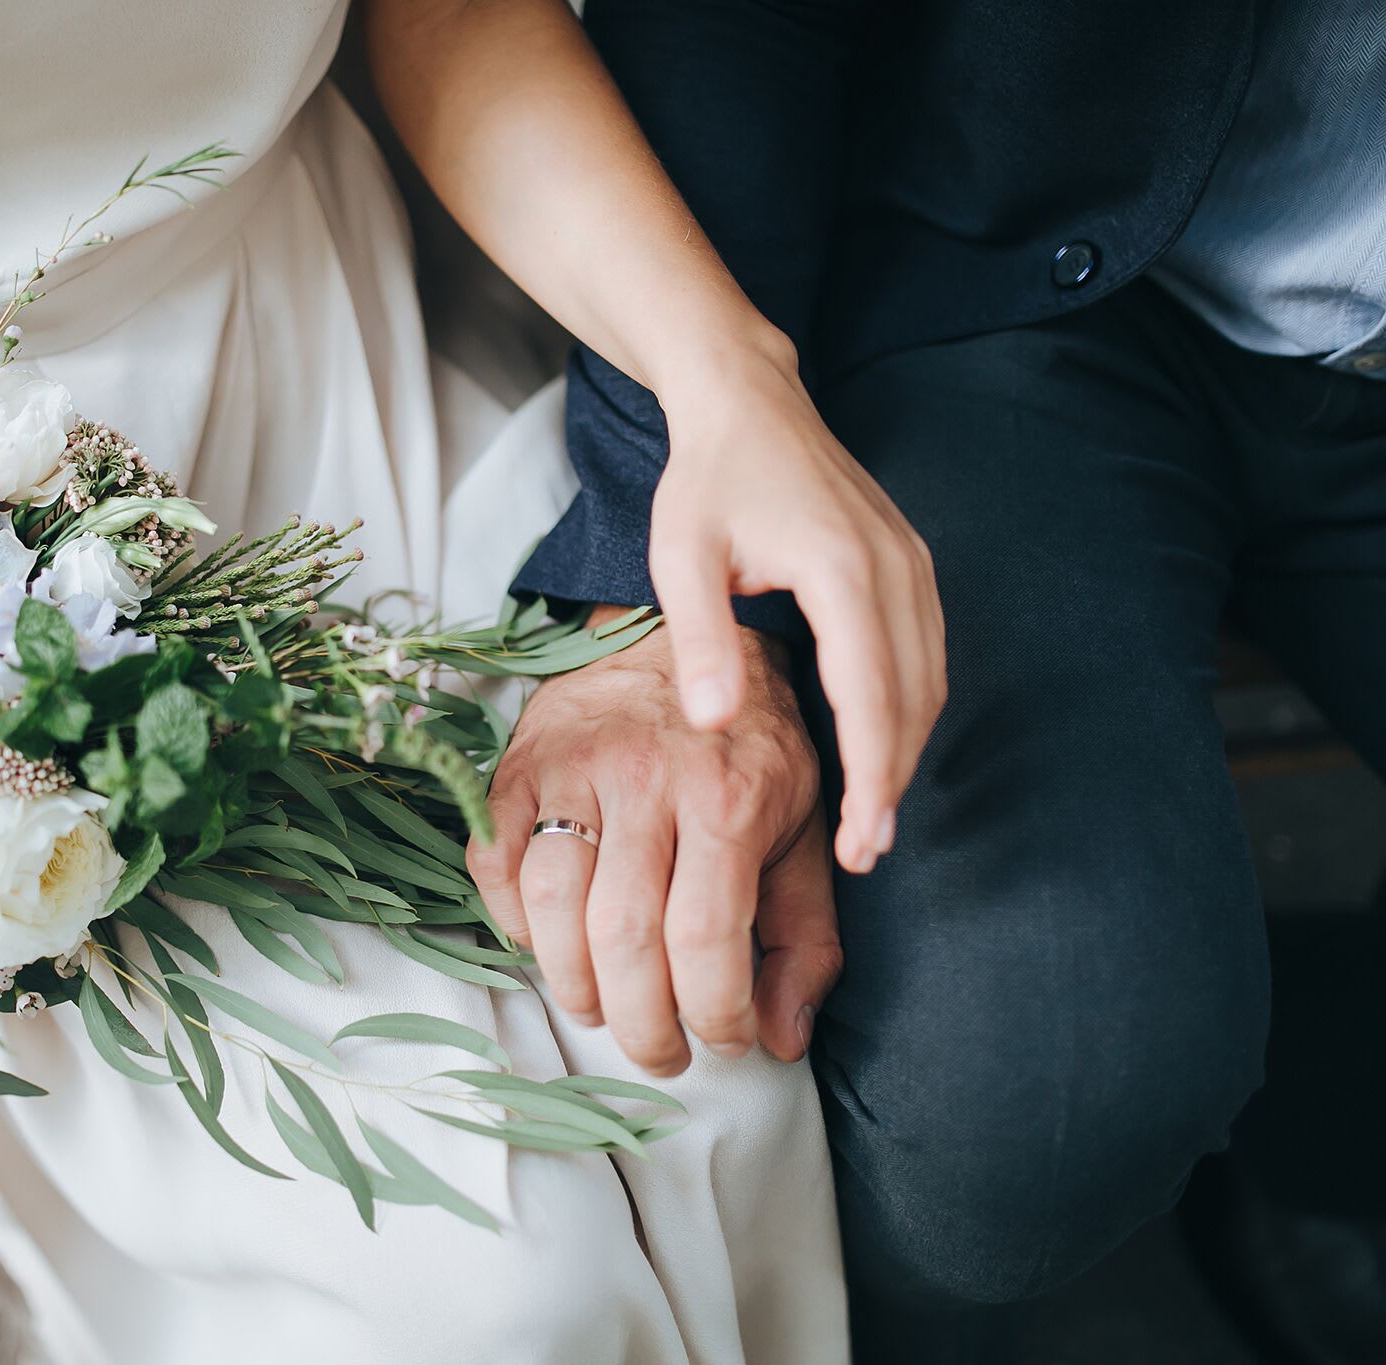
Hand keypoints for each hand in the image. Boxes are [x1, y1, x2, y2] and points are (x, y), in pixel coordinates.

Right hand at [469, 621, 842, 1071]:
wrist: (684, 633)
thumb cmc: (748, 745)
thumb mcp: (803, 828)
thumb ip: (803, 935)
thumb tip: (784, 1037)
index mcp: (728, 796)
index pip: (707, 940)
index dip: (714, 1015)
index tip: (726, 1040)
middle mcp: (646, 779)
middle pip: (624, 939)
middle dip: (641, 1024)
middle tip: (659, 1052)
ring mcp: (572, 768)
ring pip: (551, 907)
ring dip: (573, 984)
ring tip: (601, 1006)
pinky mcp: (518, 763)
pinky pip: (493, 863)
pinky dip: (511, 921)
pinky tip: (547, 942)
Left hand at [651, 337, 943, 873]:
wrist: (749, 401)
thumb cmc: (706, 479)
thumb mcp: (680, 556)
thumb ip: (700, 638)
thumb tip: (713, 723)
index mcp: (841, 567)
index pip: (871, 694)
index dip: (872, 775)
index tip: (861, 840)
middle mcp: (894, 566)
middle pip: (913, 698)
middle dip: (894, 780)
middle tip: (865, 851)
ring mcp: (912, 562)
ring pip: (930, 679)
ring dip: (907, 750)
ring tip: (874, 818)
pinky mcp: (910, 563)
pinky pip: (926, 652)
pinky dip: (910, 709)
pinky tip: (881, 747)